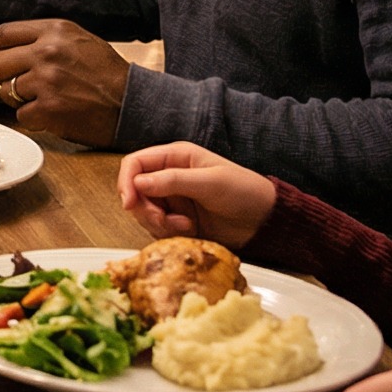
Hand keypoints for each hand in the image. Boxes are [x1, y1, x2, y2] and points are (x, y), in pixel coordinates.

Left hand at [0, 20, 128, 146]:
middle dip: (5, 76)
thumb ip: (44, 38)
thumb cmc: (107, 73)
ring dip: (20, 98)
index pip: (4, 33)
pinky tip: (54, 113)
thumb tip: (4, 45)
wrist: (133, 103)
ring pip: (6, 90)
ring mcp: (46, 80)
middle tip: (24, 84)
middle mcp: (47, 51)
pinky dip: (34, 118)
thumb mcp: (78, 41)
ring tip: (47, 98)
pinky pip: (21, 114)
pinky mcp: (48, 108)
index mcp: (55, 30)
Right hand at [116, 141, 275, 245]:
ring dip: (158, 222)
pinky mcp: (176, 220)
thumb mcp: (210, 182)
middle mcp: (168, 177)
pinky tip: (189, 230)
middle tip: (162, 220)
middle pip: (134, 191)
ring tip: (185, 225)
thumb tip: (138, 183)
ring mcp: (172, 200)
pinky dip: (167, 232)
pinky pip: (156, 228)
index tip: (129, 203)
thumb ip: (173, 180)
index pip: (135, 164)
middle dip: (144, 208)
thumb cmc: (243, 191)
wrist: (264, 220)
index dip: (126, 181)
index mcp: (175, 158)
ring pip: (143, 212)